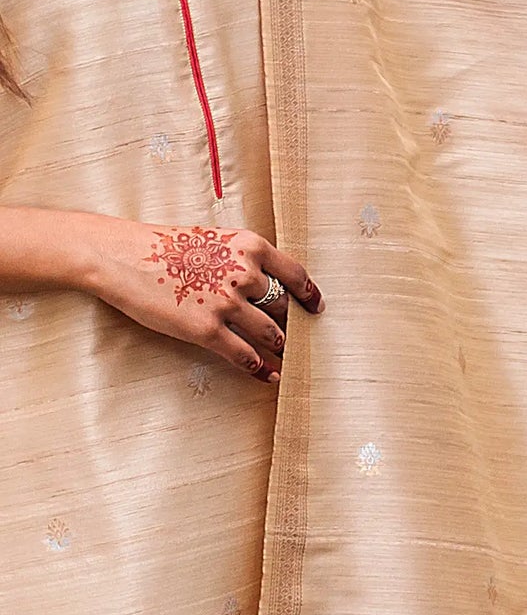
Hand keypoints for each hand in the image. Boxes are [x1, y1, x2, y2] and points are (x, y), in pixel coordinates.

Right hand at [79, 213, 322, 382]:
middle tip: (294, 339)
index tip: (316, 308)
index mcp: (248, 246)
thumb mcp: (211, 239)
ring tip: (284, 359)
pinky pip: (246, 356)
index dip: (309, 295)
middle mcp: (243, 273)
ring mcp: (226, 303)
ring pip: (271, 334)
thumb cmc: (163, 247)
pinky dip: (260, 368)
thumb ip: (241, 260)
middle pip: (284, 308)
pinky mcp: (207, 330)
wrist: (122, 256)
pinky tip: (267, 375)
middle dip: (291, 325)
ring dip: (280, 350)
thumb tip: (265, 288)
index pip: (295, 274)